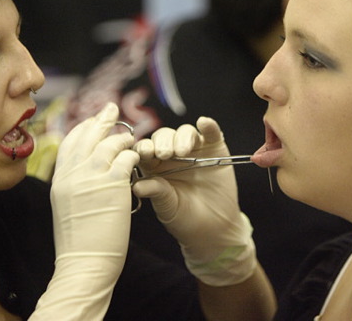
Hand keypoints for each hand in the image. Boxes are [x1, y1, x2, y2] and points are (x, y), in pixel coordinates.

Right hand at [30, 102, 138, 320]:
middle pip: (87, 135)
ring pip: (109, 143)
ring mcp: (91, 177)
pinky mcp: (112, 184)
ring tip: (131, 137)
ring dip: (122, 137)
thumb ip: (73, 186)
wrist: (84, 264)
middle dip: (101, 119)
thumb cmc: (78, 244)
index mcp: (59, 180)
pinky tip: (138, 154)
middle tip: (111, 107)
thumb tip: (82, 175)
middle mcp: (72, 174)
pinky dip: (133, 153)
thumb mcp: (66, 208)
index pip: (70, 143)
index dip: (83, 128)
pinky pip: (126, 158)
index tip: (93, 121)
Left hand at [133, 117, 255, 285]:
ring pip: (185, 132)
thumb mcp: (167, 206)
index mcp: (153, 166)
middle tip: (164, 154)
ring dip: (182, 138)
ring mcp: (194, 149)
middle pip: (163, 137)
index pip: (145, 149)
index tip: (145, 153)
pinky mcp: (215, 148)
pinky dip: (208, 126)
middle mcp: (172, 154)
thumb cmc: (184, 219)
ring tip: (183, 151)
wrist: (213, 229)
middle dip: (162, 142)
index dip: (143, 148)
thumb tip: (137, 186)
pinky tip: (204, 123)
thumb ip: (156, 192)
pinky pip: (211, 132)